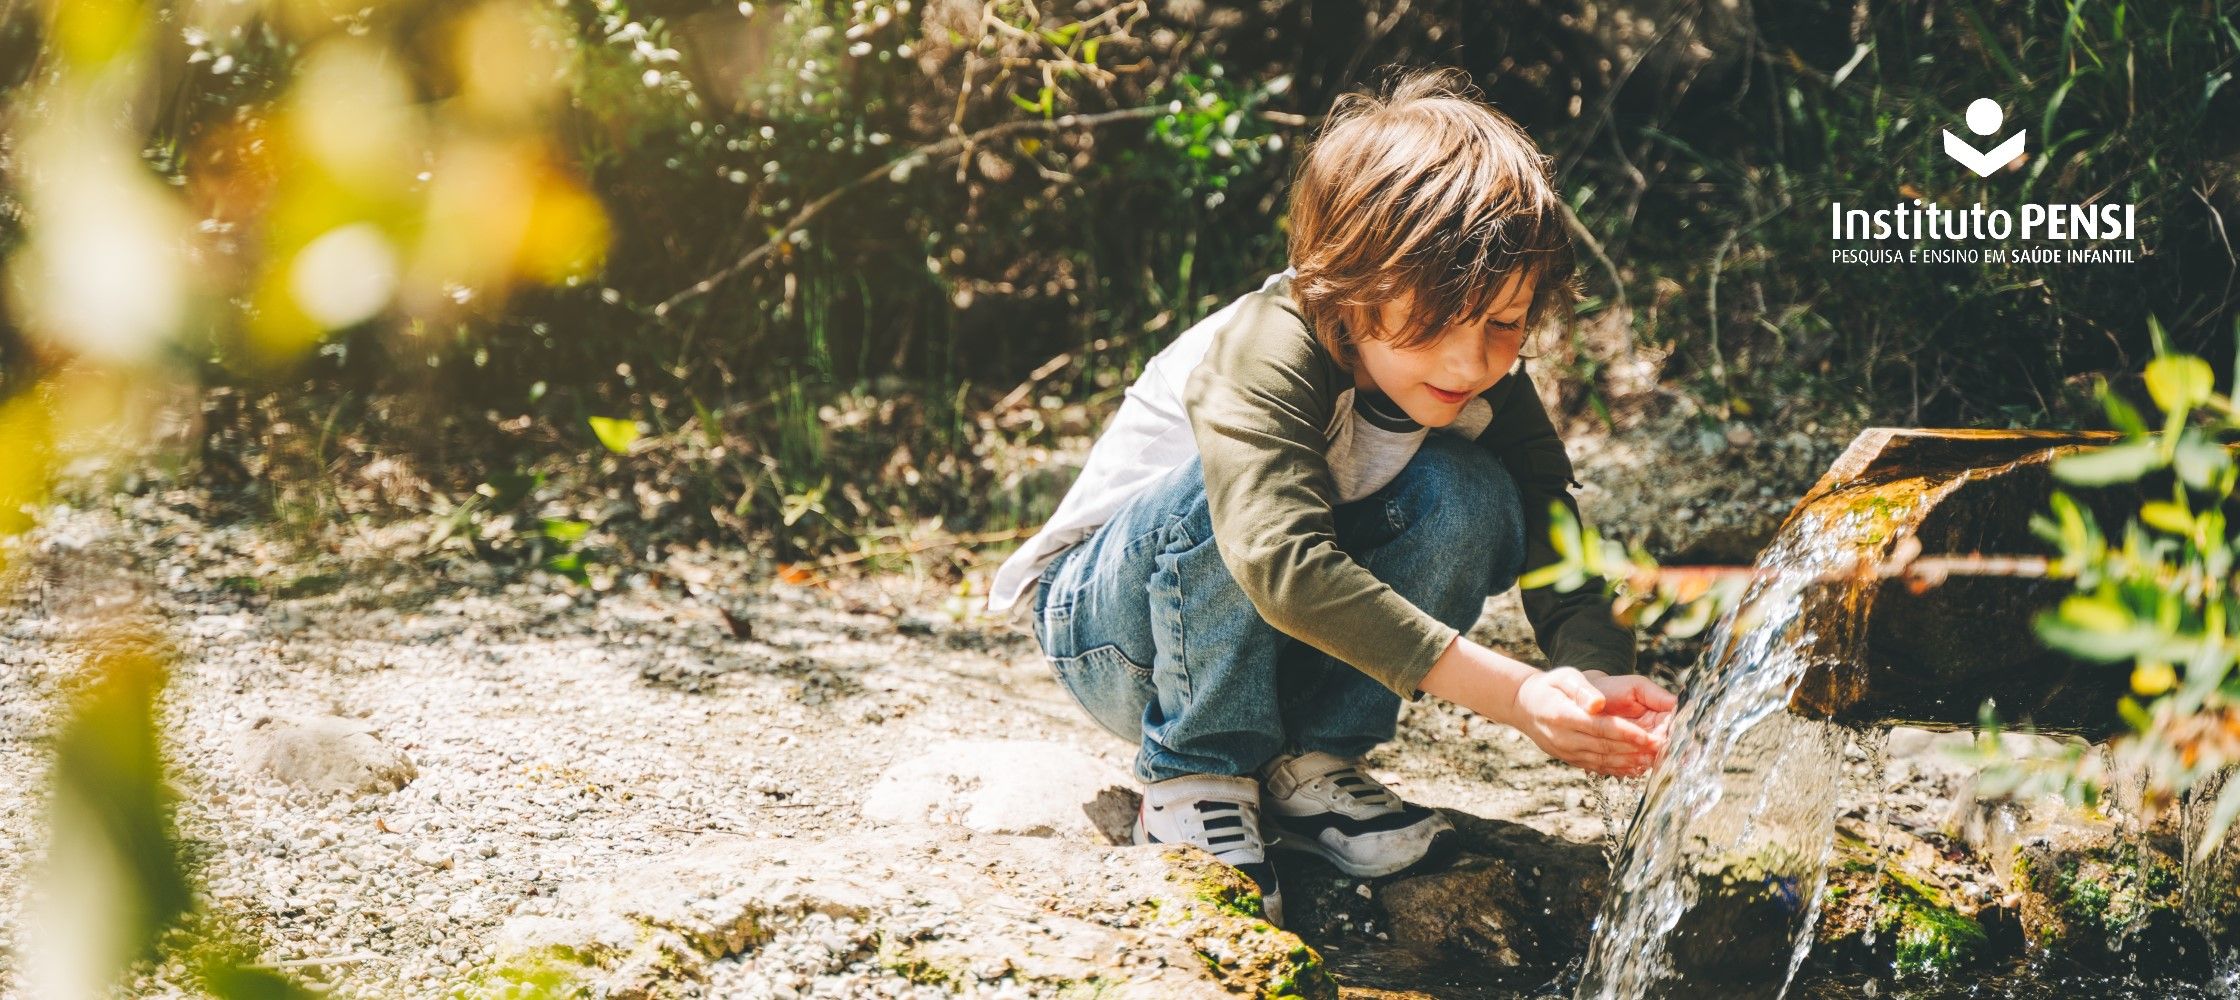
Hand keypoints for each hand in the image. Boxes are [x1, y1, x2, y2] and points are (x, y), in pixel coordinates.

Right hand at [1509, 667, 1666, 776]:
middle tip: (1663, 749)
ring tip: (1656, 760)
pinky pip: (1598, 768)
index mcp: (1563, 715)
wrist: (1525, 707)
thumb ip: (1582, 689)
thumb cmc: (1551, 687)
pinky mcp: (1571, 760)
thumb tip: (1598, 703)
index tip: (1651, 737)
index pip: (1600, 727)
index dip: (1627, 734)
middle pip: (1606, 748)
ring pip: (1604, 761)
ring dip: (1631, 762)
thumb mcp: (1563, 677)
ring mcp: (1567, 752)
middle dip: (1636, 750)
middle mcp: (1564, 738)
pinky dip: (1619, 769)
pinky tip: (1637, 767)